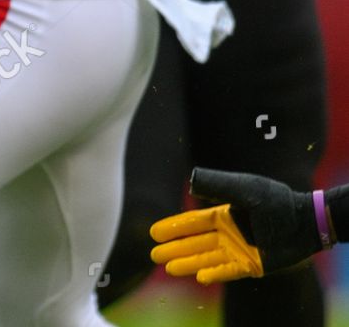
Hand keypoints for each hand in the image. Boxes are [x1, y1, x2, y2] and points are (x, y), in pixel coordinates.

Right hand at [150, 167, 321, 282]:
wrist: (305, 221)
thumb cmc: (276, 200)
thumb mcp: (244, 188)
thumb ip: (217, 184)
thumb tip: (189, 183)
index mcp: (224, 214)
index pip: (192, 223)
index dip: (173, 227)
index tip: (154, 232)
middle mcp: (228, 234)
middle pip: (195, 243)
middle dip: (175, 248)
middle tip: (154, 254)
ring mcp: (239, 250)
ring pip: (207, 258)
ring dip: (189, 263)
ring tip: (169, 268)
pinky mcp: (252, 265)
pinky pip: (229, 271)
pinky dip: (215, 274)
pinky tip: (200, 278)